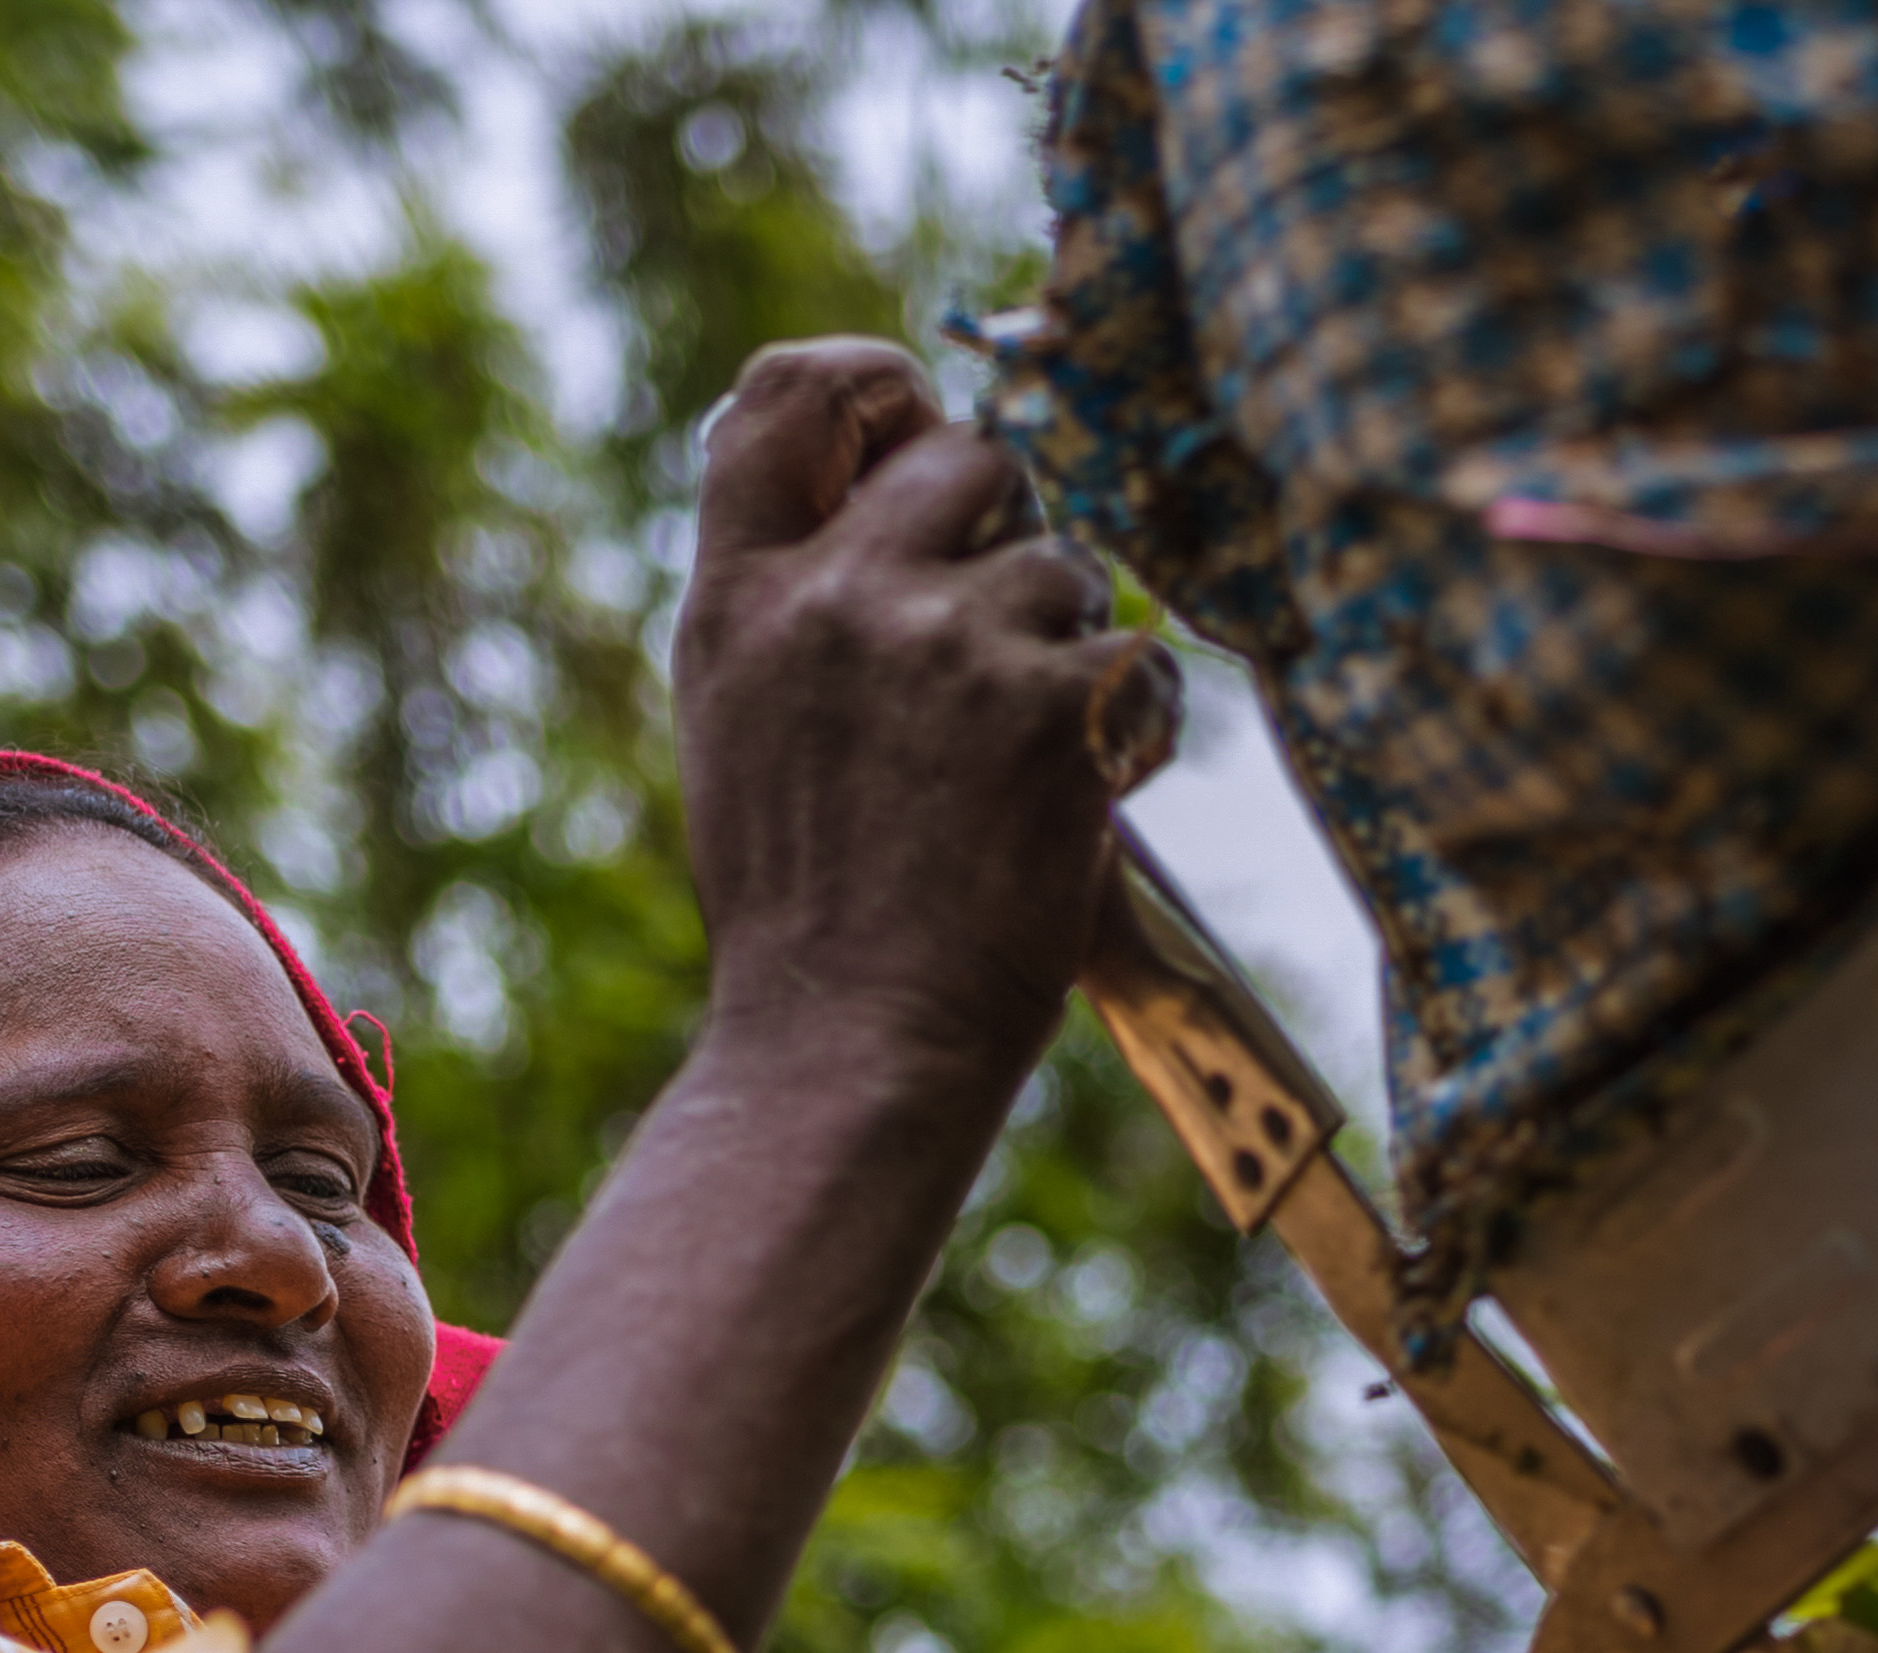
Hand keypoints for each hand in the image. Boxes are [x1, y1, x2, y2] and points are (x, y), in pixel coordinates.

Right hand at [671, 340, 1151, 1098]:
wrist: (852, 1044)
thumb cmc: (808, 910)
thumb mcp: (742, 726)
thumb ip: (793, 601)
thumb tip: (890, 495)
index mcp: (740, 599)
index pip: (787, 396)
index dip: (870, 382)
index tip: (912, 416)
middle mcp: (838, 596)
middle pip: (967, 456)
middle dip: (1006, 531)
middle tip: (1003, 646)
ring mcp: (950, 646)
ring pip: (1066, 565)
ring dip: (1070, 648)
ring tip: (1020, 768)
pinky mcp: (1053, 708)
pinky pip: (1136, 660)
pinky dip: (1131, 727)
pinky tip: (1081, 801)